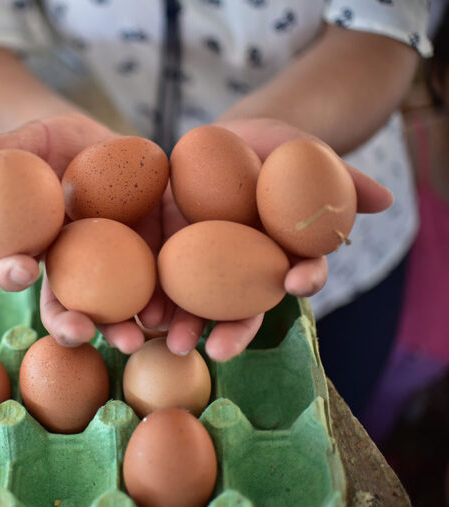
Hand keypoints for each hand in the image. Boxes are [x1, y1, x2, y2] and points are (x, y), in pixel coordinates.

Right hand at [0, 113, 152, 351]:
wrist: (116, 145)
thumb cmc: (64, 144)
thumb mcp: (36, 138)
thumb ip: (7, 147)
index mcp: (36, 245)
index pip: (14, 268)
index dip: (11, 272)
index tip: (23, 266)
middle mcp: (71, 269)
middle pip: (64, 307)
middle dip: (69, 326)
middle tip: (80, 332)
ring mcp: (110, 271)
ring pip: (110, 312)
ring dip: (119, 330)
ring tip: (133, 339)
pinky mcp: (148, 262)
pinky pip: (153, 290)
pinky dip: (162, 307)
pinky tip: (170, 316)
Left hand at [161, 117, 391, 359]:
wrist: (216, 139)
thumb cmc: (268, 147)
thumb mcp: (302, 150)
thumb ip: (340, 176)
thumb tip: (385, 199)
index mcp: (284, 252)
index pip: (299, 273)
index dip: (301, 280)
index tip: (297, 282)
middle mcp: (245, 270)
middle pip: (243, 307)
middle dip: (232, 332)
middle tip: (218, 349)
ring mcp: (205, 266)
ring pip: (198, 305)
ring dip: (186, 326)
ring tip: (172, 341)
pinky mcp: (169, 255)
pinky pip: (160, 282)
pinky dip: (150, 299)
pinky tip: (139, 315)